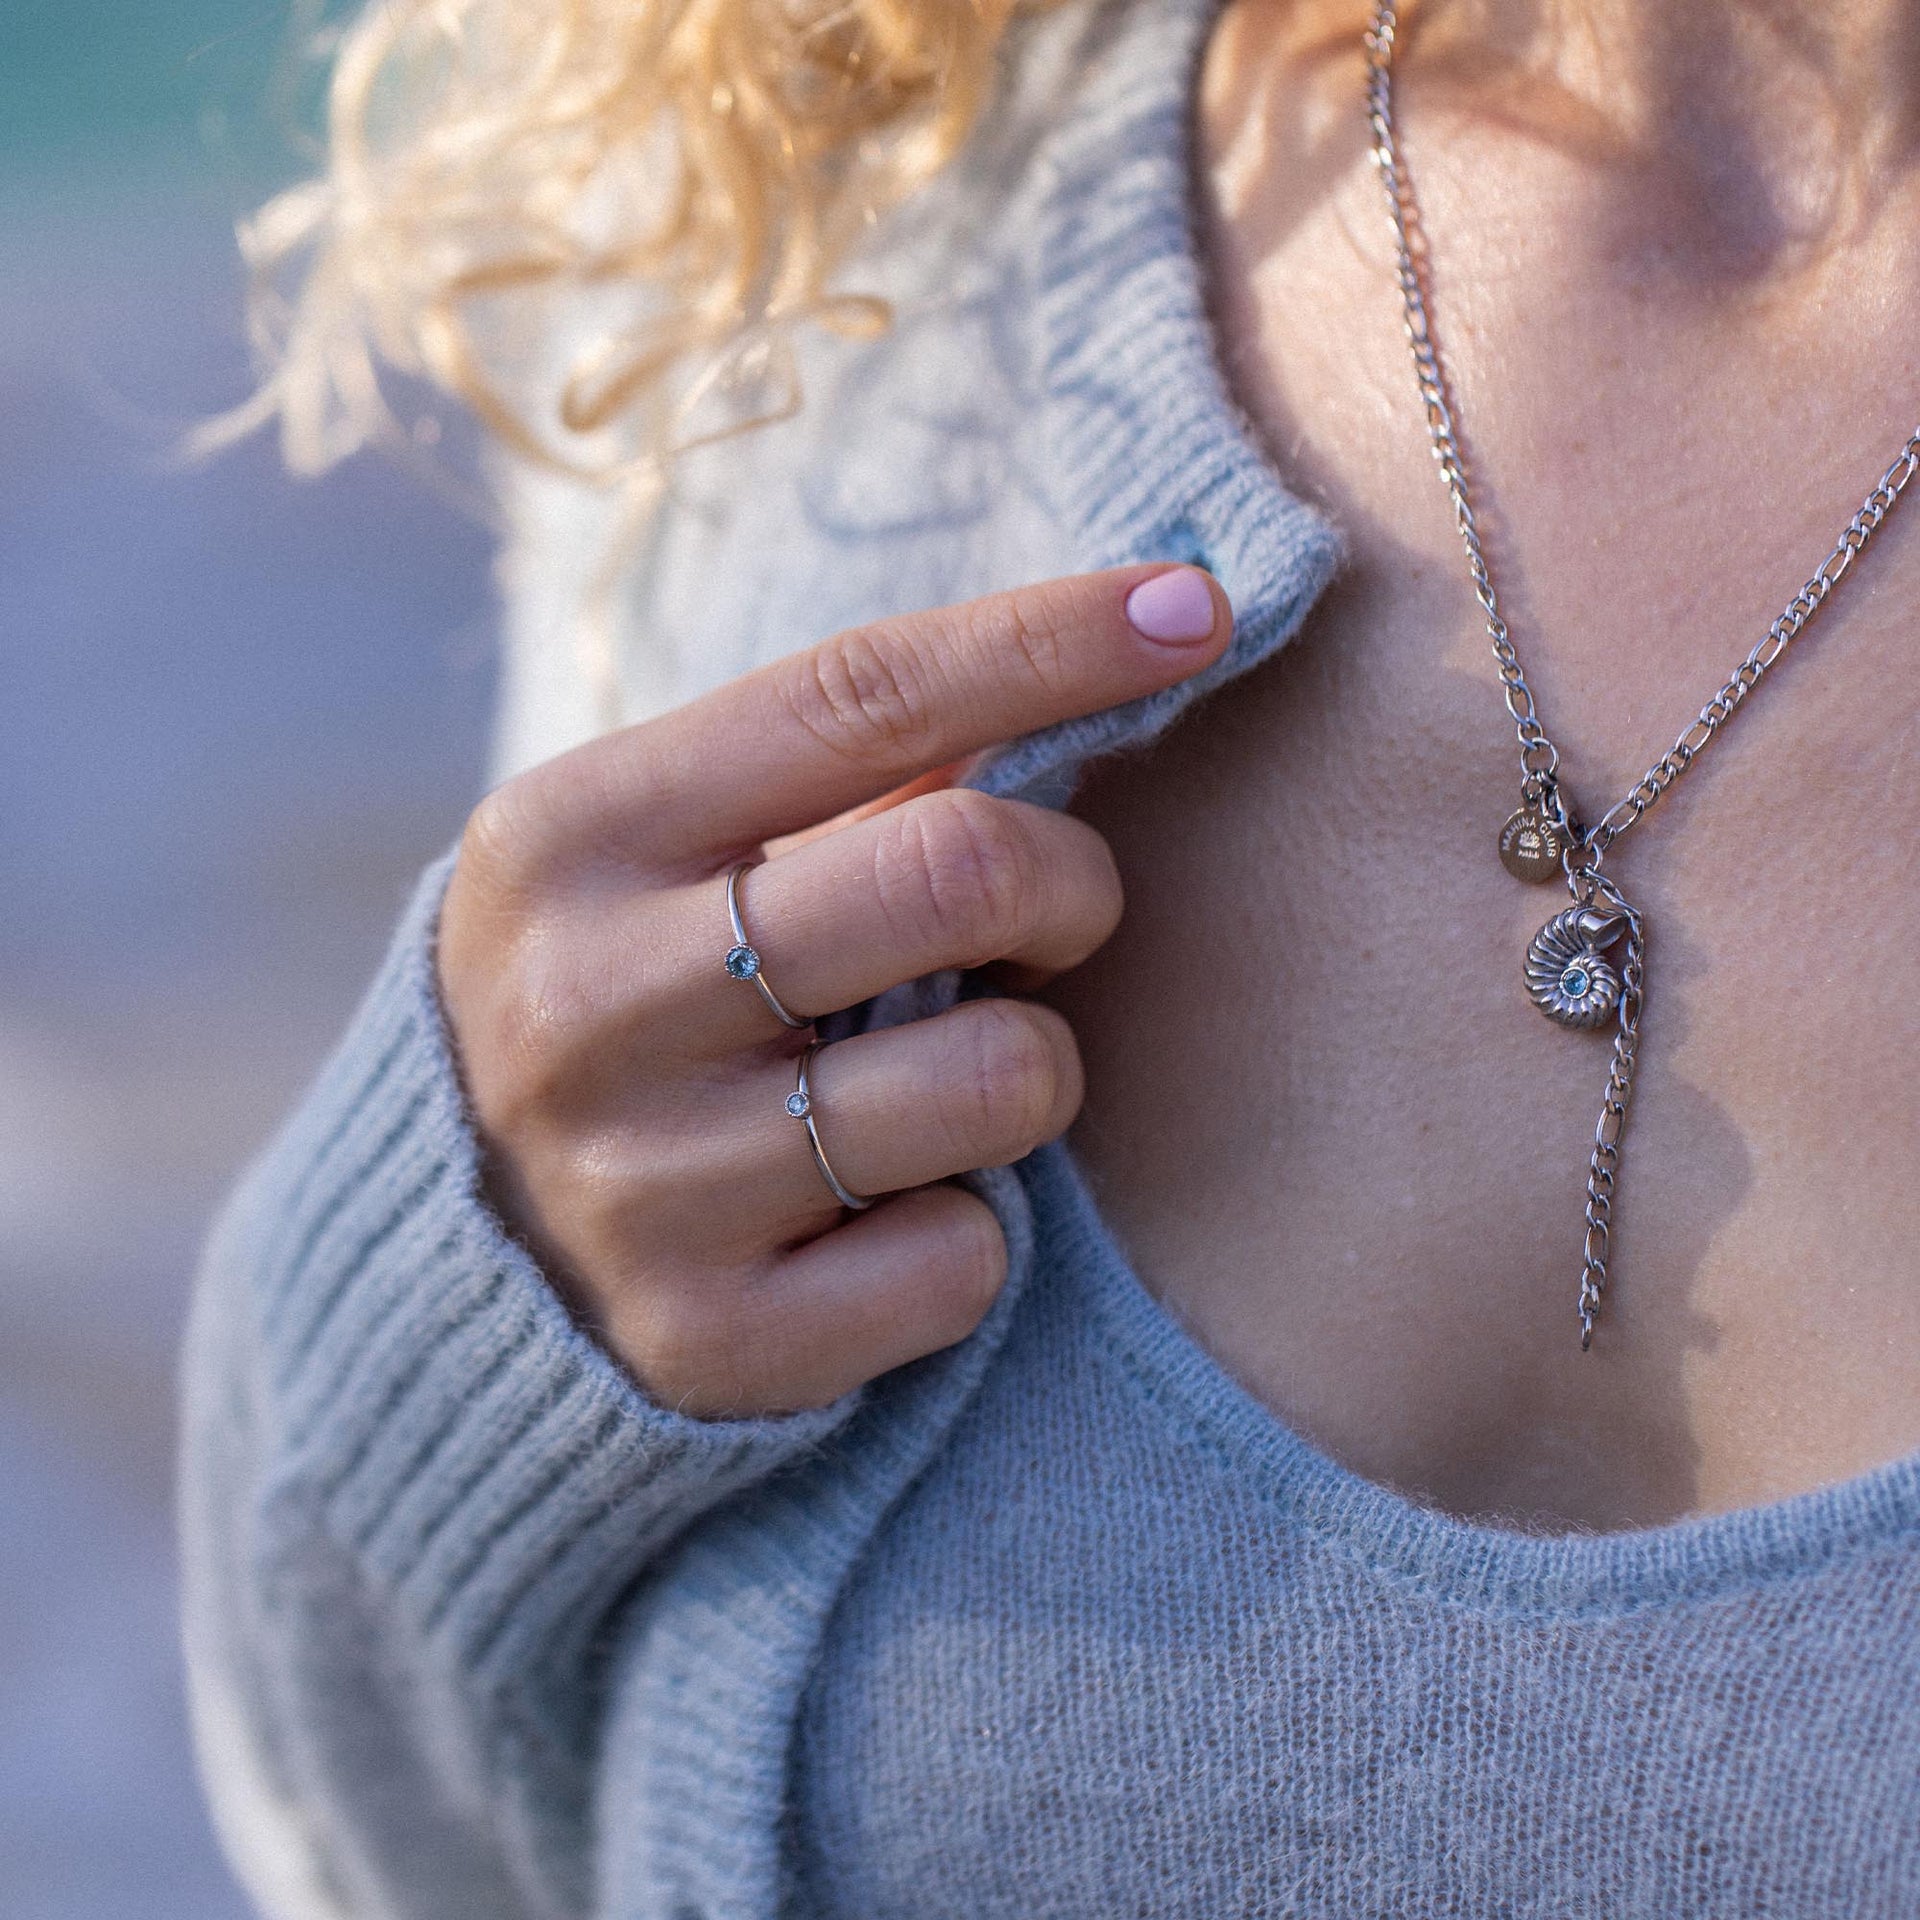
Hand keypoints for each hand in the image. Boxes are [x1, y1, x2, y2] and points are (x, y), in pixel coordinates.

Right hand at [437, 565, 1230, 1415]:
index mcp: (569, 837)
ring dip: (1032, 1070)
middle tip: (1056, 915)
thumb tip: (1085, 669)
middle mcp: (589, 1003)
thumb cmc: (612, 1005)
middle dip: (1070, 882)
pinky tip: (886, 1218)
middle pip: (959, 868)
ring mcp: (644, 1186)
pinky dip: (969, 1230)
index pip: (859, 693)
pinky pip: (965, 1260)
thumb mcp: (648, 863)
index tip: (1194, 606)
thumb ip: (827, 783)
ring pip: (1001, 1078)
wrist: (447, 1267)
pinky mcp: (710, 1341)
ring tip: (948, 1083)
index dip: (1051, 639)